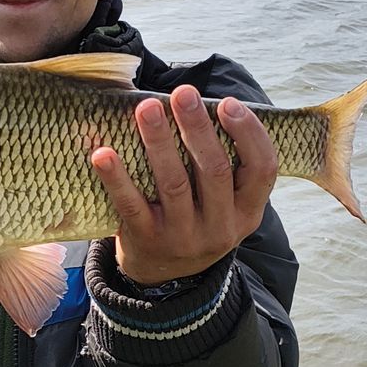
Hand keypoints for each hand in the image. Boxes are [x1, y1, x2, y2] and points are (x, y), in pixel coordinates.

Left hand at [90, 86, 277, 284]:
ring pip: (174, 184)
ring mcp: (183, 235)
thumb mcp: (224, 201)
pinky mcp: (147, 239)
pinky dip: (117, 178)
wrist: (165, 273)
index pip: (262, 169)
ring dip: (159, 142)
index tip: (228, 103)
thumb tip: (196, 101)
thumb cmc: (197, 215)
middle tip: (183, 94)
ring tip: (146, 109)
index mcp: (247, 210)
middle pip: (215, 171)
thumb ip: (222, 160)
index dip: (249, 134)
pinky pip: (131, 205)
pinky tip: (104, 153)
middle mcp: (221, 226)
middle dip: (198, 128)